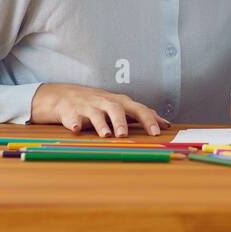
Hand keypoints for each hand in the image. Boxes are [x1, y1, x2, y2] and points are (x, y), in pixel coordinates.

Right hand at [29, 83, 169, 136]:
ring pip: (96, 114)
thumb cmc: (99, 104)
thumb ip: (142, 114)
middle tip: (125, 135)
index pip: (138, 109)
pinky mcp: (70, 112)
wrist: (64, 96)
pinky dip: (73, 123)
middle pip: (117, 108)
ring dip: (101, 124)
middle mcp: (105, 102)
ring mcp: (87, 107)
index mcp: (120, 102)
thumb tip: (166, 124)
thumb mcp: (121, 106)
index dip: (148, 120)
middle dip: (122, 121)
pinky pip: (71, 118)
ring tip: (106, 135)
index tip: (157, 132)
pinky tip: (75, 129)